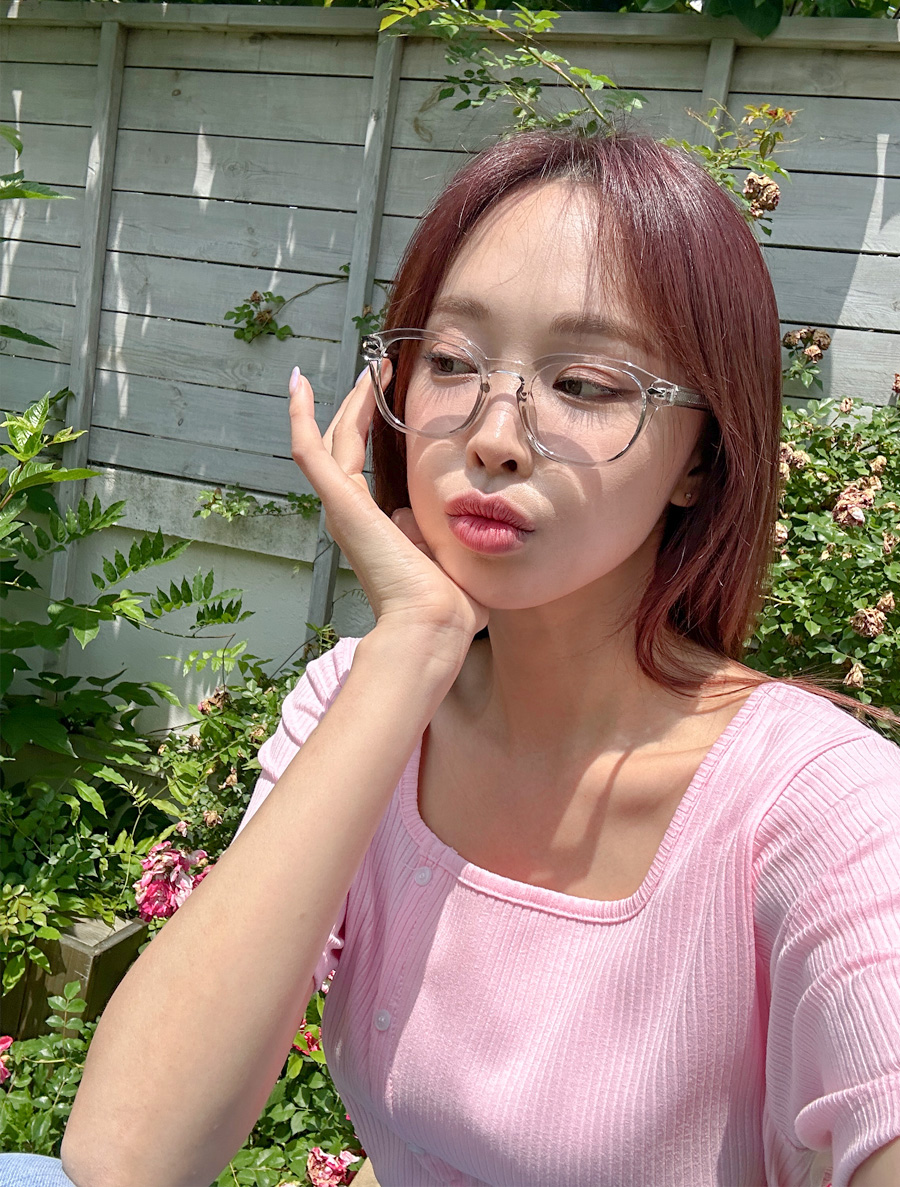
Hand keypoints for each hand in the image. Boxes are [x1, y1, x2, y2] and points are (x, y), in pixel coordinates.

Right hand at [288, 364, 488, 644]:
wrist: (434, 623)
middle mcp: (351, 515)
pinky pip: (311, 451)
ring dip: (347, 401)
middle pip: (345, 446)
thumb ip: (425, 534)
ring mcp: (343, 508)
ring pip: (333, 441)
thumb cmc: (447, 603)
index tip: (386, 398)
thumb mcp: (440, 556)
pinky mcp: (341, 503)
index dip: (370, 428)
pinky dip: (300, 417)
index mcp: (373, 527)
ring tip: (367, 368)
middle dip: (359, 405)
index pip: (362, 467)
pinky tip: (298, 383)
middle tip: (377, 369)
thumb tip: (411, 513)